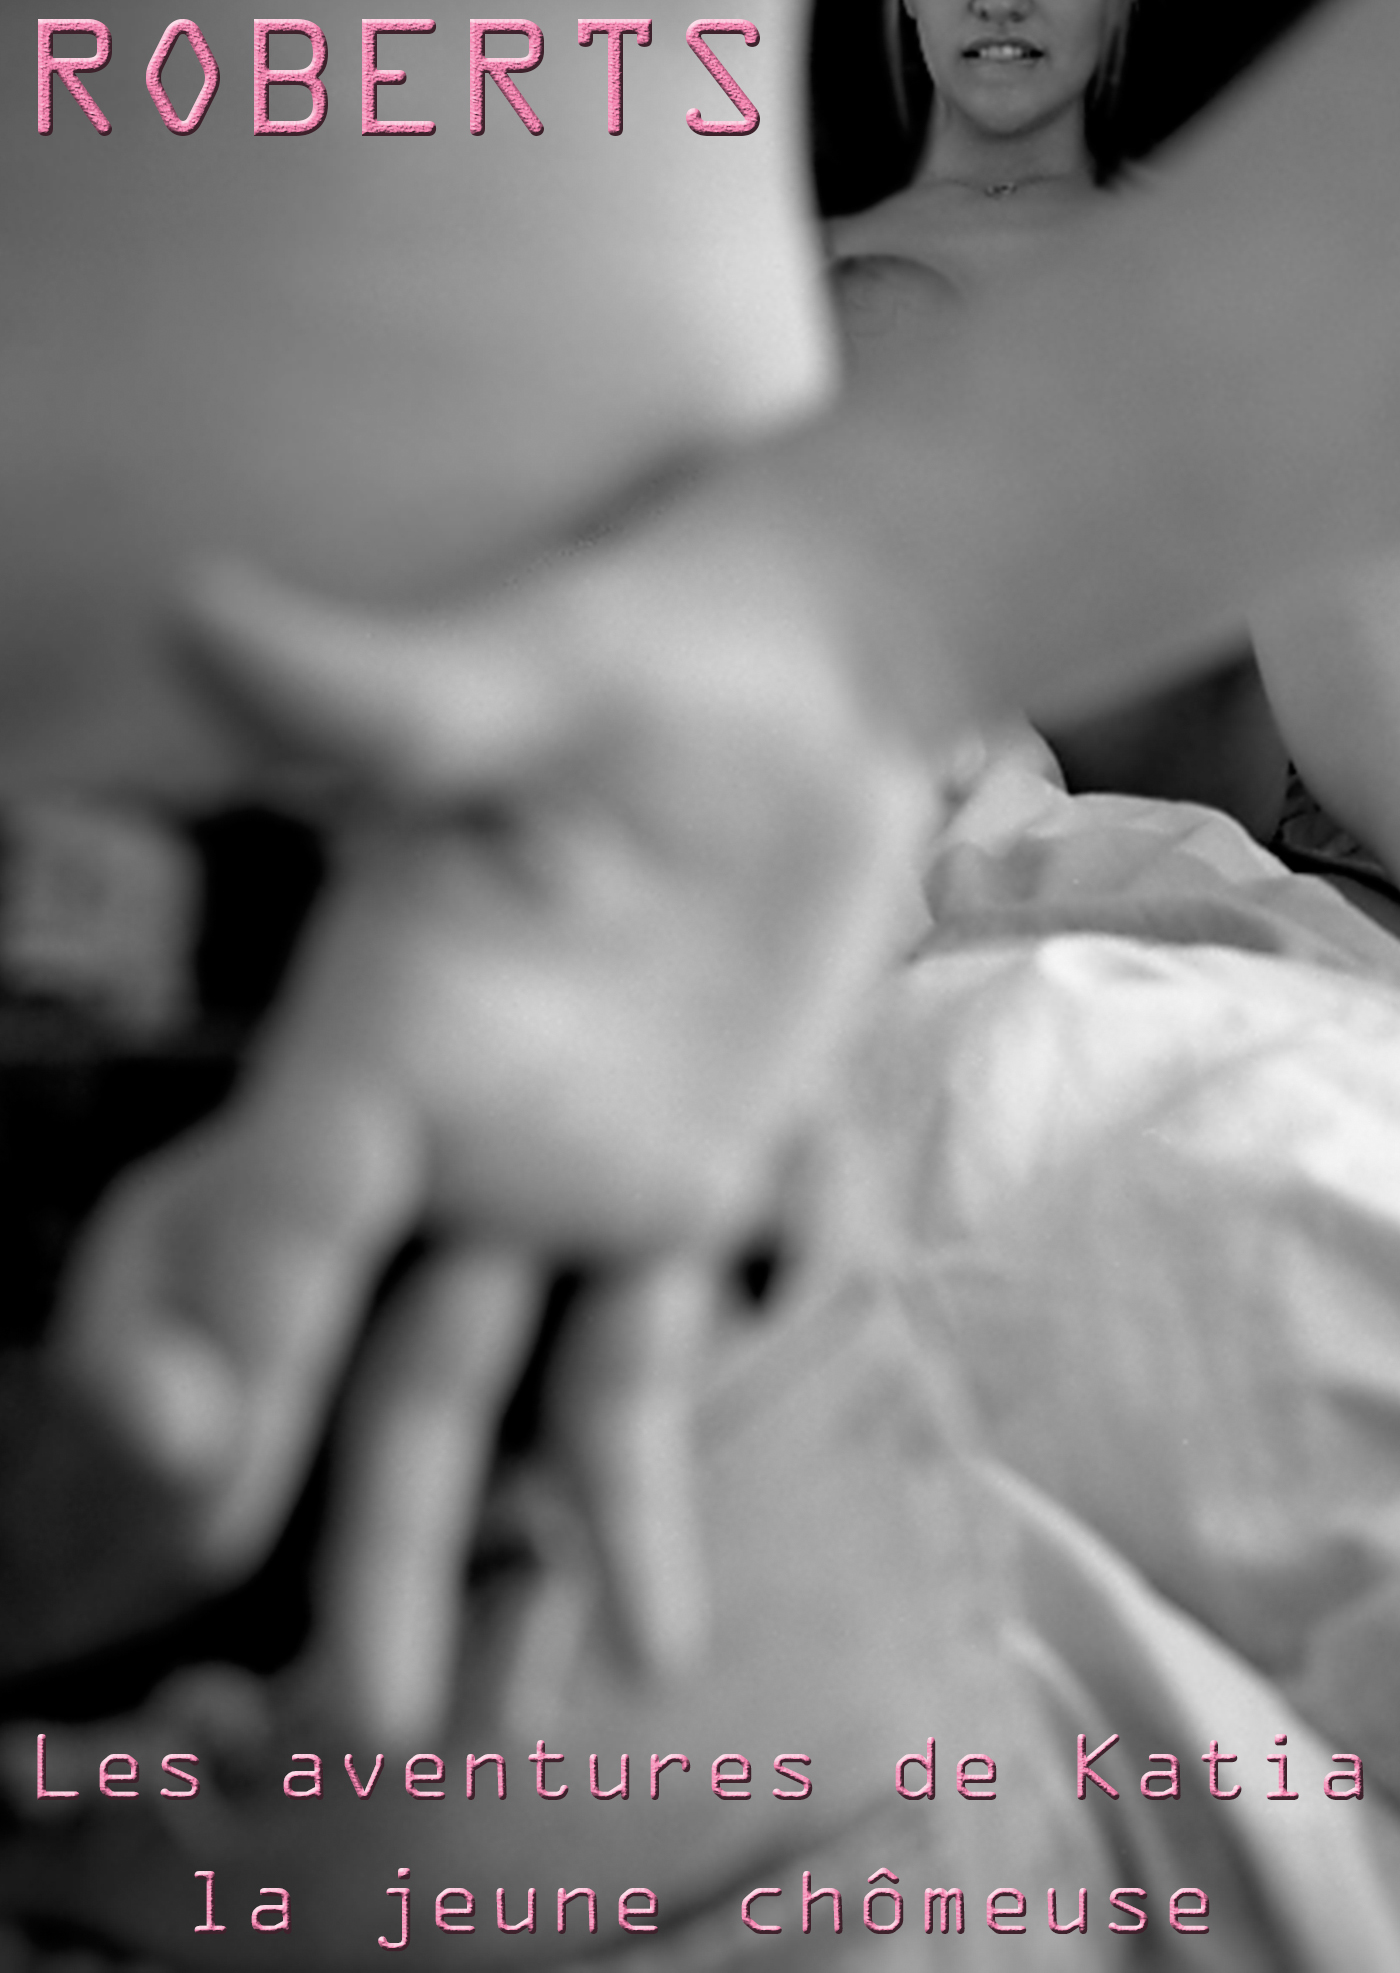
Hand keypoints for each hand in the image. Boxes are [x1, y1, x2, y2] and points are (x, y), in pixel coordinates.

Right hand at [50, 503, 933, 1732]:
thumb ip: (377, 690)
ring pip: (481, 1387)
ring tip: (439, 1722)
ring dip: (459, 1551)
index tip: (198, 1460)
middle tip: (313, 1703)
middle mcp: (437, 1128)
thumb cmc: (641, 654)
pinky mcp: (682, 1197)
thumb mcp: (518, 675)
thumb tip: (199, 603)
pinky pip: (646, 1360)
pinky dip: (638, 1488)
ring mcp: (554, 1181)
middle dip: (318, 1499)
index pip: (267, 1204)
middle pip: (348, 1343)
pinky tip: (649, 1625)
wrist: (796, 692)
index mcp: (370, 1022)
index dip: (215, 1323)